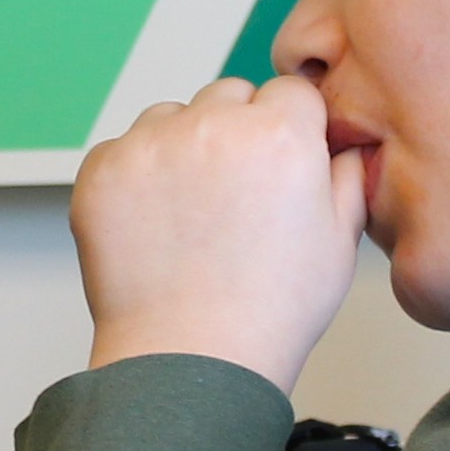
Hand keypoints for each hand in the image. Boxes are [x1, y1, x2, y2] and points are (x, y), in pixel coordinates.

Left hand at [70, 76, 366, 389]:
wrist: (190, 358)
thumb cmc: (268, 312)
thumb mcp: (339, 243)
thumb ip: (345, 178)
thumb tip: (343, 146)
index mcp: (280, 133)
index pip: (289, 92)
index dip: (290, 128)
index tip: (280, 162)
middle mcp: (213, 125)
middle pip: (229, 96)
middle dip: (236, 131)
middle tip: (234, 196)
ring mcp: (151, 144)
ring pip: (172, 118)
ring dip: (182, 148)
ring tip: (192, 217)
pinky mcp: (104, 170)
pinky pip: (124, 150)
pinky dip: (136, 178)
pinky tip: (155, 227)